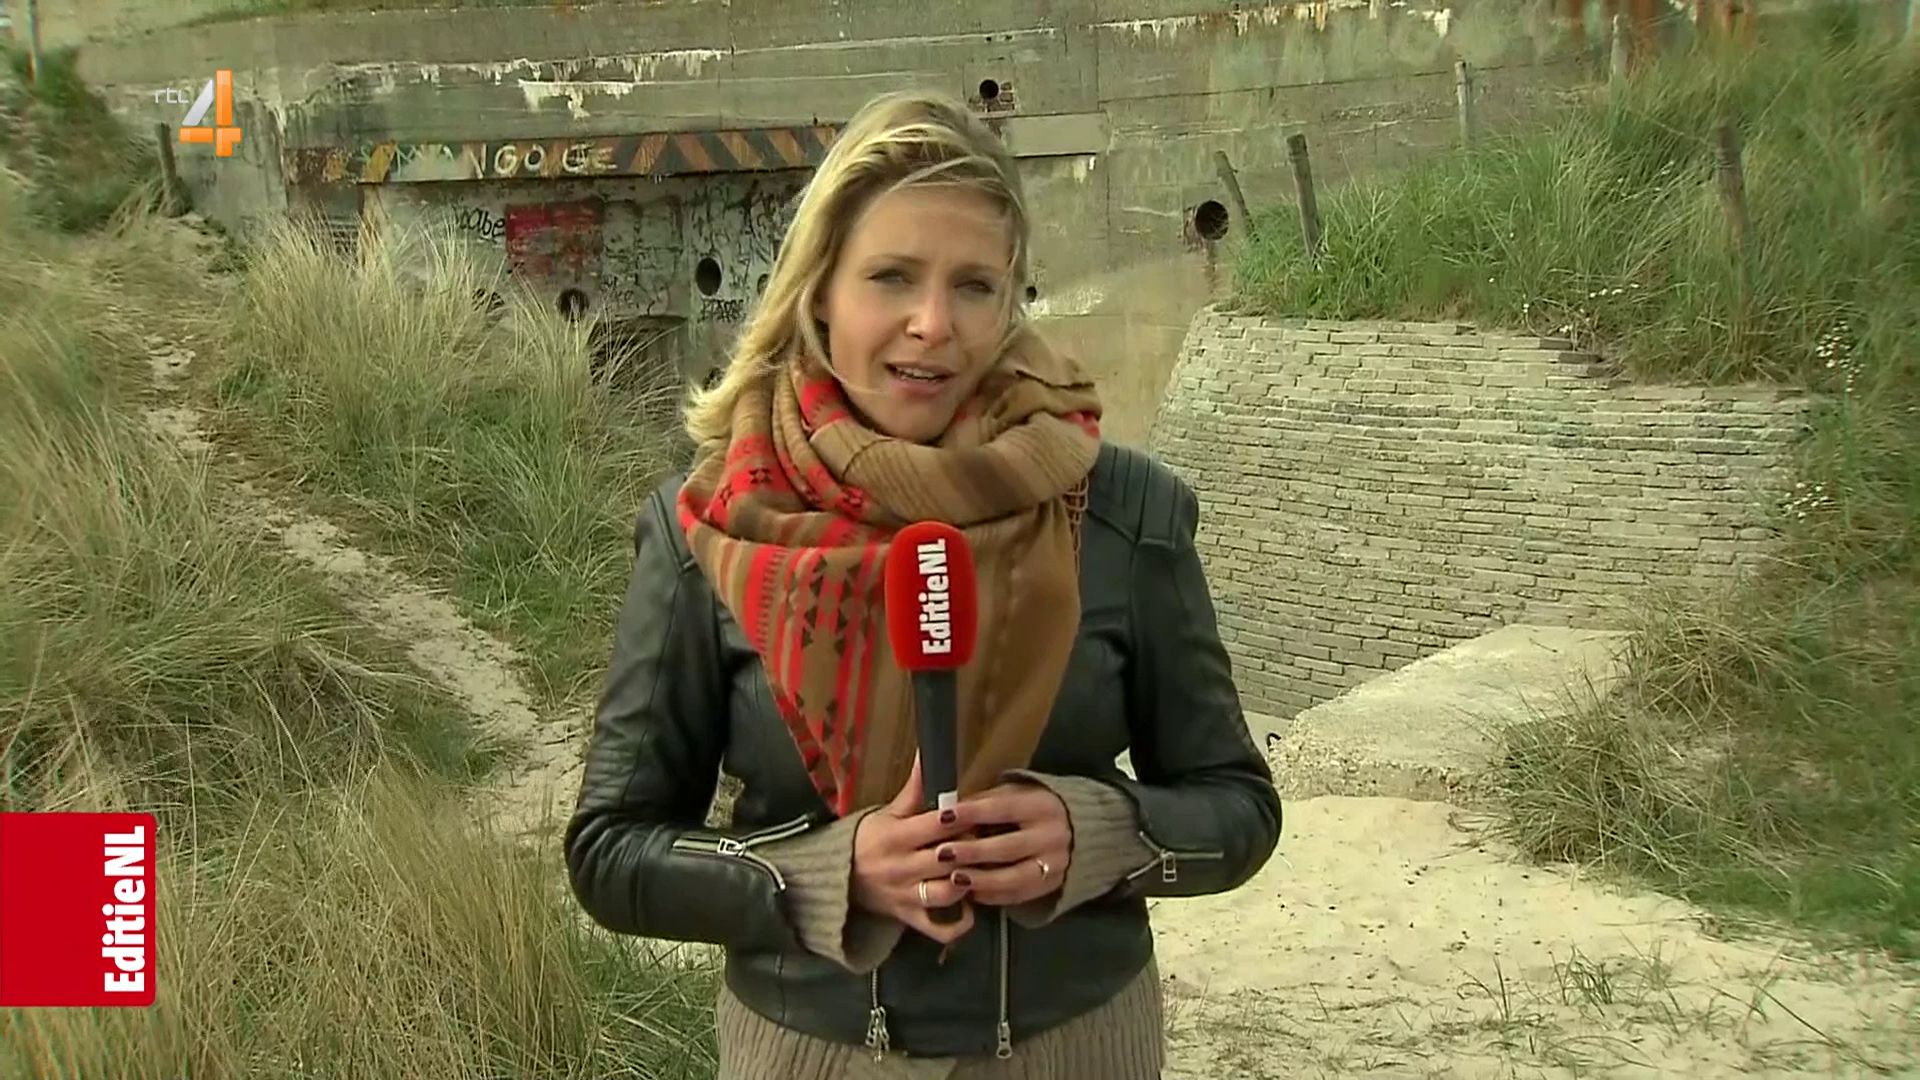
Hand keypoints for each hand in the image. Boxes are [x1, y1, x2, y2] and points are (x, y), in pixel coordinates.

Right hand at [851, 757, 976, 943]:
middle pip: (946, 858)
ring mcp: (907, 897)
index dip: (960, 818)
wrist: (838, 879)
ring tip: (978, 869)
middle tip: (984, 838)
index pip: (935, 826)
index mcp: (895, 837)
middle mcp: (901, 868)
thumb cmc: (868, 841)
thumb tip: (928, 754)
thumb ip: (913, 790)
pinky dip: (959, 922)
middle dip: (969, 847)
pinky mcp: (910, 919)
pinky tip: (971, 905)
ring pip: (946, 893)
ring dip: (967, 881)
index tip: (974, 811)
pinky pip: (939, 929)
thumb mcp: (887, 813)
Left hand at [941, 781, 1071, 907]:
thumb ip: (987, 801)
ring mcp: (1055, 864)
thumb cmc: (1033, 808)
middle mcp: (1052, 836)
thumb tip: (950, 809)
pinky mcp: (1052, 885)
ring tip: (954, 878)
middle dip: (973, 851)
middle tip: (942, 854)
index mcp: (1042, 806)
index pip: (1003, 808)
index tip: (943, 816)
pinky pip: (1019, 895)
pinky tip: (971, 893)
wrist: (1080, 830)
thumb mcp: (1017, 793)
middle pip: (1008, 846)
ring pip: (1014, 877)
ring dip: (981, 879)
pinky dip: (993, 895)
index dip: (972, 813)